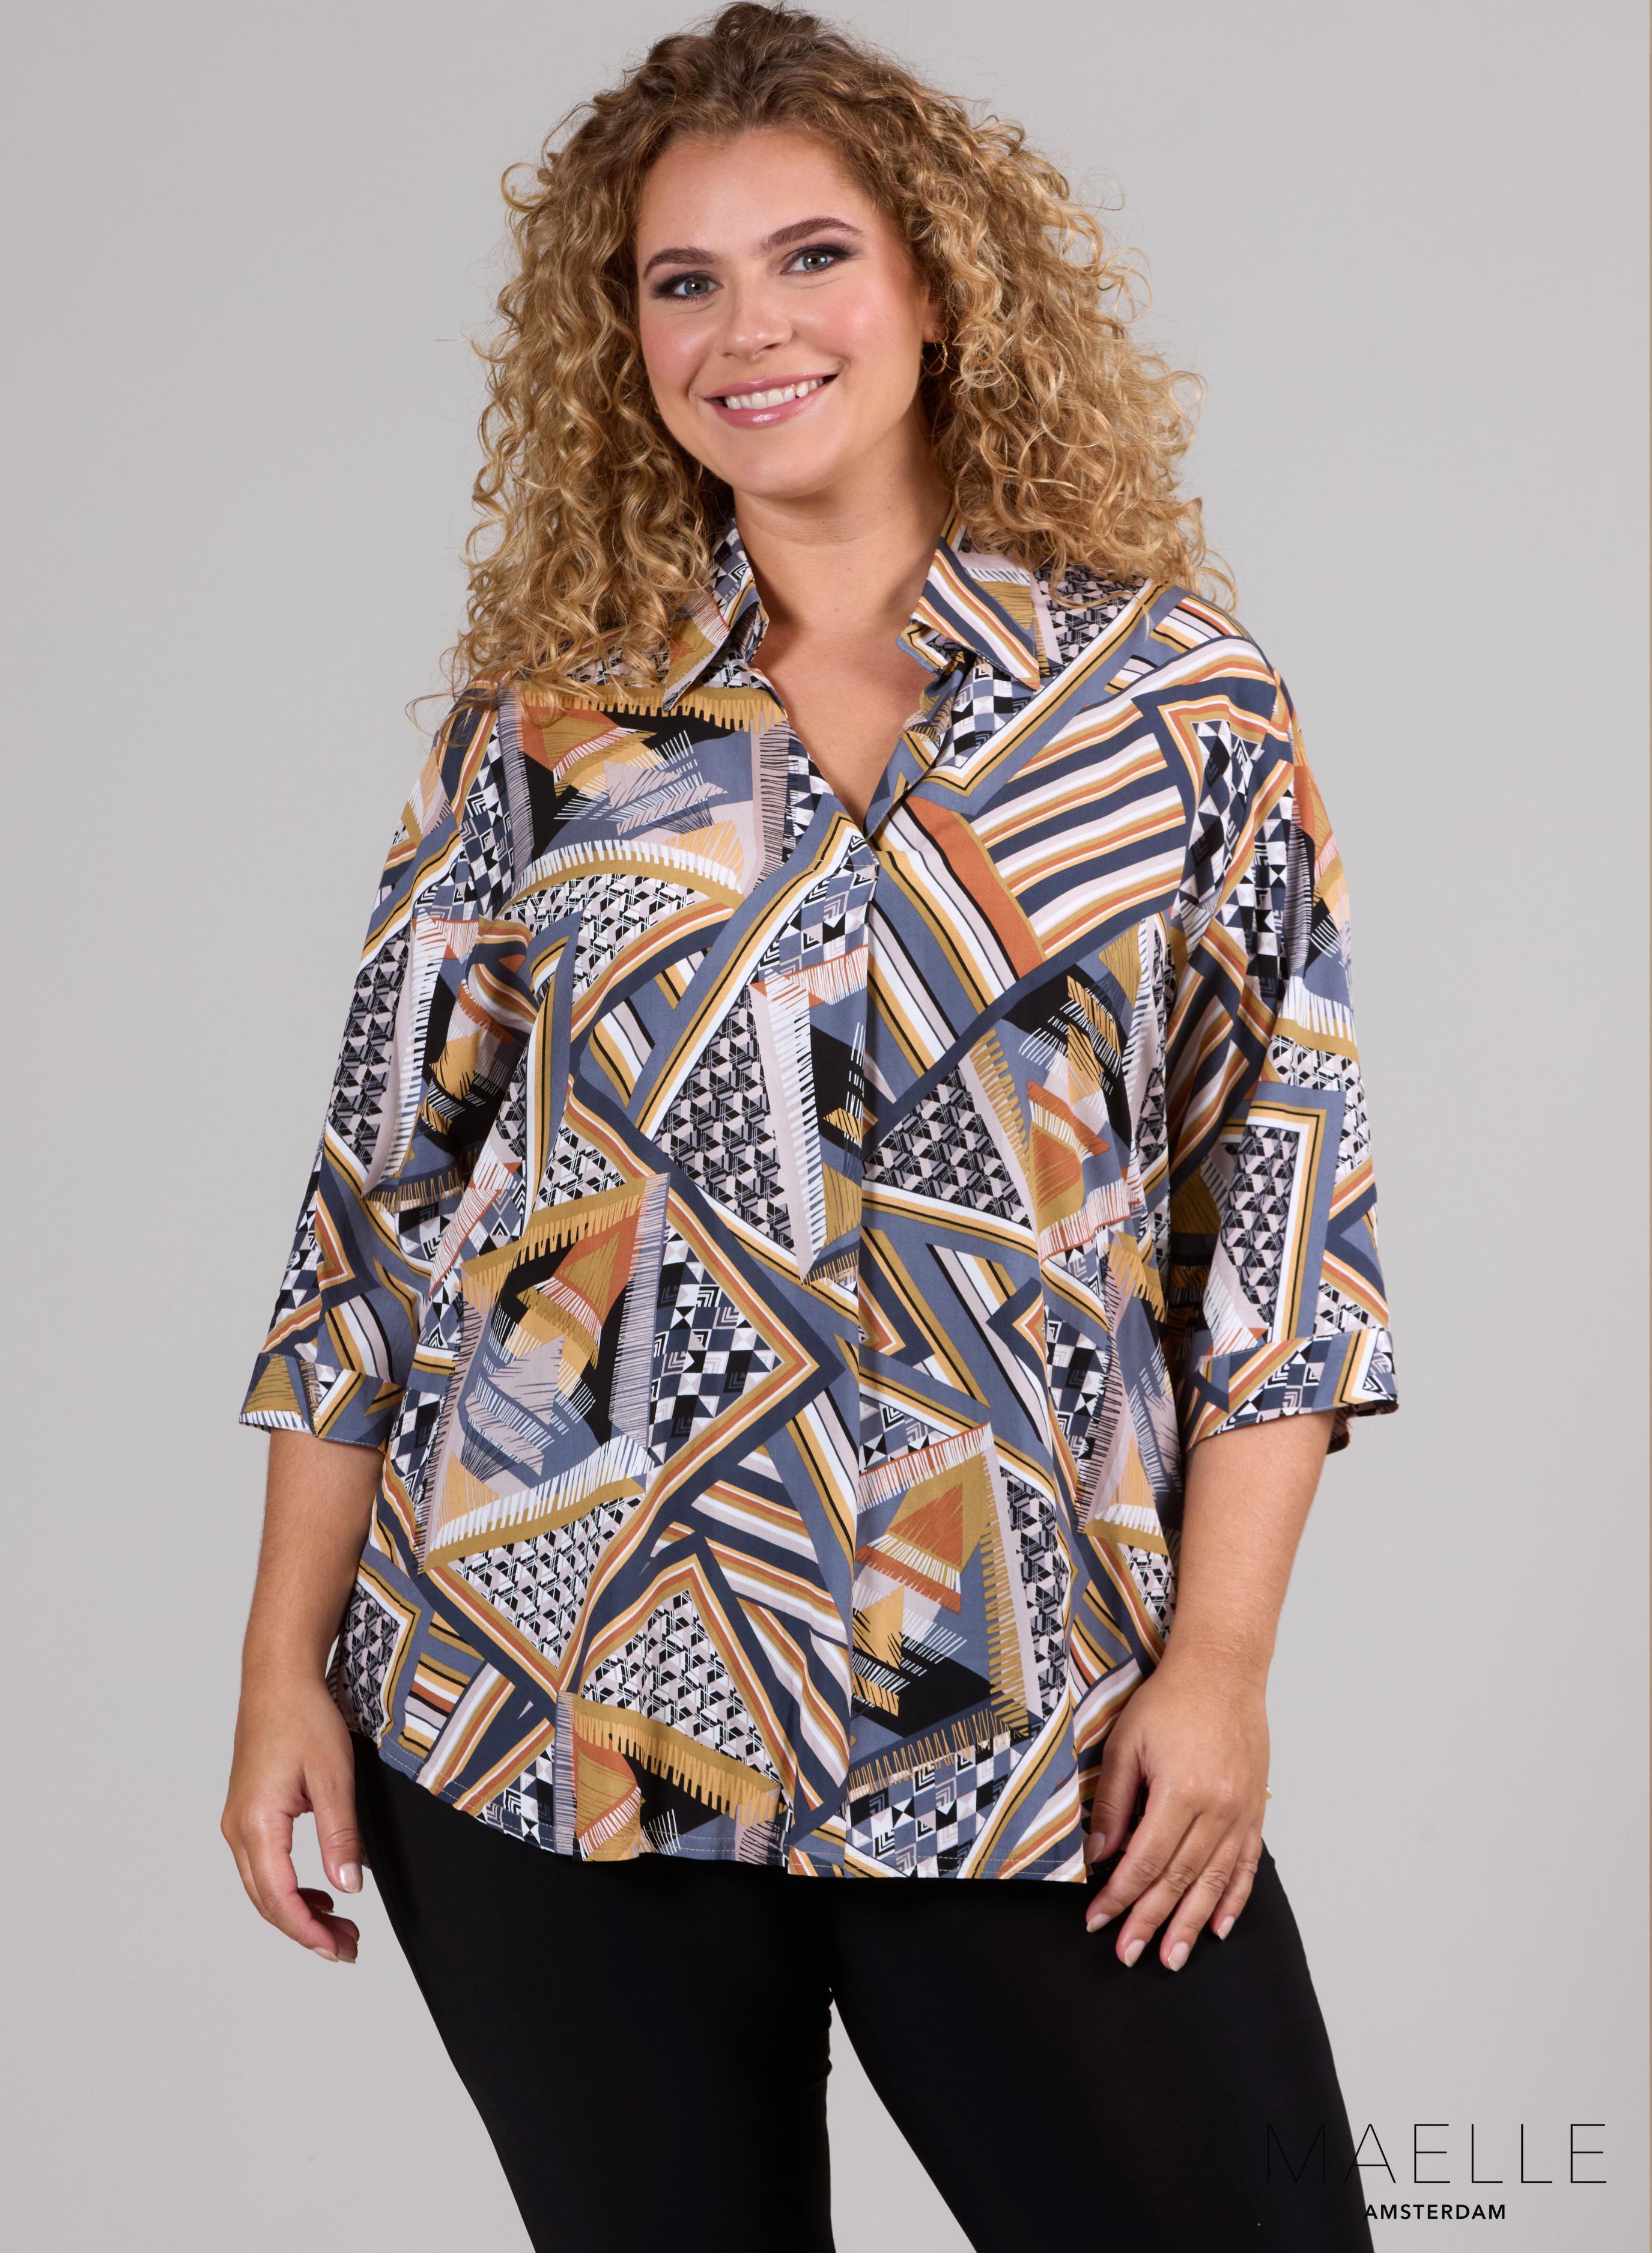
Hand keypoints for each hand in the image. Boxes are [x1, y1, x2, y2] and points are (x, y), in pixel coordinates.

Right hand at [222, 1670, 363, 1963]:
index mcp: (257, 1824)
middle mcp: (238, 1829)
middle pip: (268, 1901)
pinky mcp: (247, 1814)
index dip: (309, 1932)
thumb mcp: (334, 1777)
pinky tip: (320, 1894)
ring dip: (299, 1912)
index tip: (340, 1950)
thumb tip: (349, 1889)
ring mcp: (238, 1822)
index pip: (280, 1898)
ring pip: (264, 1887)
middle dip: (307, 1932)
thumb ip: (340, 1837)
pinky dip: (290, 1888)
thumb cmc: (304, 1719)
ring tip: (340, 1928)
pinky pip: (263, 1867)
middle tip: (349, 1948)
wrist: (277, 1680)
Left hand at [1083, 1646, 1268, 1968]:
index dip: (1119, 1896)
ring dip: (1190, 1924)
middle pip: (1179, 1880)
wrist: (1223, 1671)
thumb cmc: (1171, 1700)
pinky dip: (1233, 1900)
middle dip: (1150, 1921)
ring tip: (1172, 1957)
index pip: (1144, 1861)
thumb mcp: (1126, 1743)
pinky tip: (1218, 1926)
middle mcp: (1217, 1810)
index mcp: (1181, 1792)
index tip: (1097, 1920)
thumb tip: (1099, 1855)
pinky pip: (1245, 1866)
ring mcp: (1241, 1813)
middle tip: (1128, 1954)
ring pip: (1214, 1882)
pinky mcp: (1254, 1810)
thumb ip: (1113, 1801)